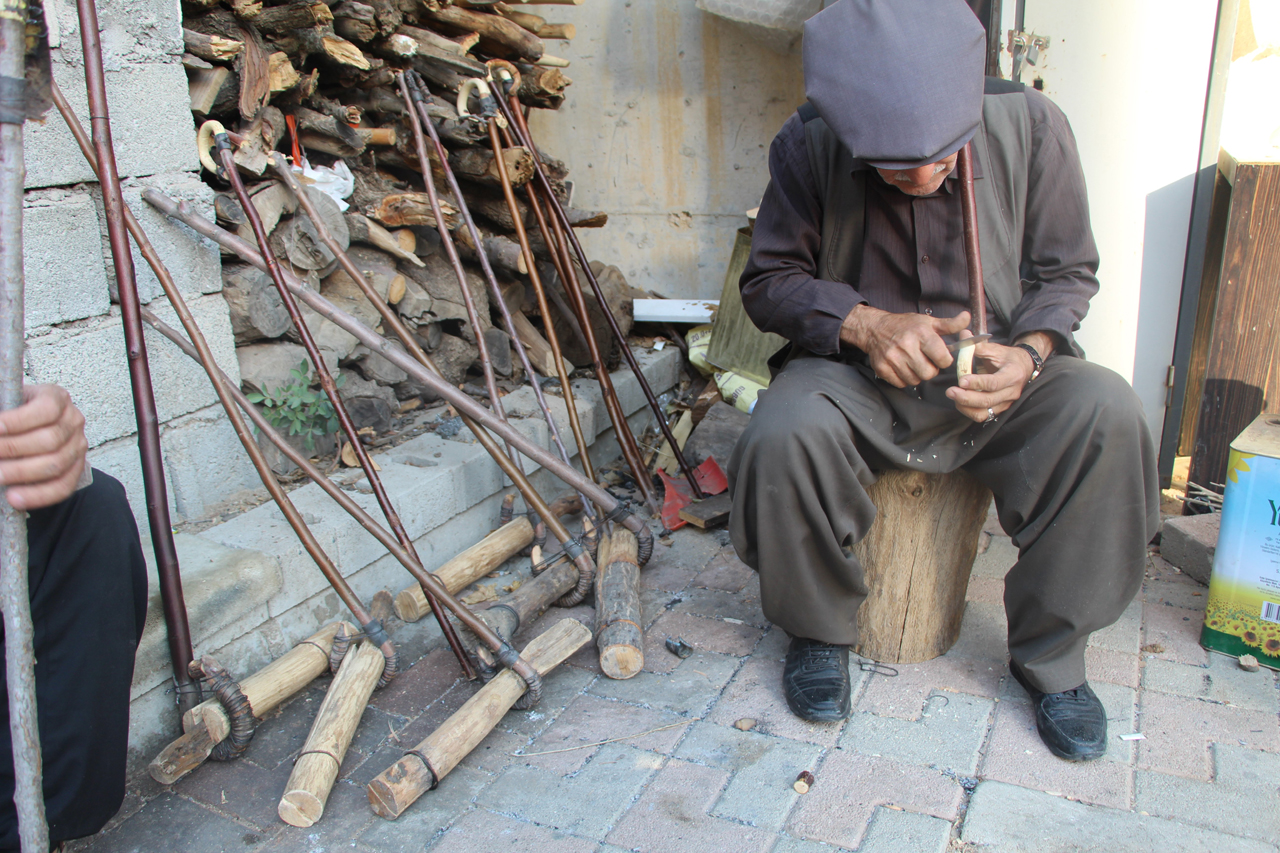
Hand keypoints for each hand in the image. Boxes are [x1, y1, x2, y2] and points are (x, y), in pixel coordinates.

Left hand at [0, 385, 88, 510]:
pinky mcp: (77, 469)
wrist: (28, 430)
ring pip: (56, 464)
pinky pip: (62, 487)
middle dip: (13, 449)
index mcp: (57, 398)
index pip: (46, 409)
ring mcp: (78, 446)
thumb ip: (2, 413)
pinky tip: (13, 498)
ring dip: (21, 473)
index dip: (18, 420)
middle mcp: (73, 420)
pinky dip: (37, 495)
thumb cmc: (14, 415)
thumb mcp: (9, 402)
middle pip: (50, 439)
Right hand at [840, 306, 970, 387]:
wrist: (875, 329)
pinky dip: (904, 379)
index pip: (942, 358)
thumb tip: (967, 317)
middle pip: (929, 373)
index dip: (944, 360)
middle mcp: (906, 345)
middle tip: (926, 361)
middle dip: (930, 370)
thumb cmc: (906, 326)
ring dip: (917, 375)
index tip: (940, 357)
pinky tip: (903, 367)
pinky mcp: (882, 368)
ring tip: (913, 363)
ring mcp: (892, 358)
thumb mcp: (929, 322)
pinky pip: (901, 384)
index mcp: (921, 333)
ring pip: (915, 380)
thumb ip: (950, 324)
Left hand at [945, 334, 1037, 421]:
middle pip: (988, 401)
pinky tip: (960, 402)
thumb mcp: (996, 349)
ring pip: (984, 412)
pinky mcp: (999, 409)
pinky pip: (983, 416)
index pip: (994, 383)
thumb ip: (978, 345)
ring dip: (965, 407)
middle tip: (950, 391)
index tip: (961, 380)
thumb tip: (963, 335)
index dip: (977, 383)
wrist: (1023, 368)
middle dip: (966, 398)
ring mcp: (1006, 403)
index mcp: (1013, 374)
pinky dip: (969, 411)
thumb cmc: (1008, 358)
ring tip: (953, 396)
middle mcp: (1011, 391)